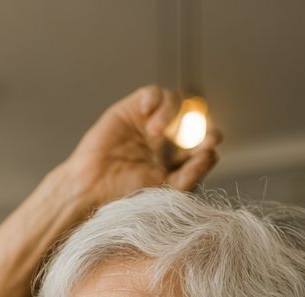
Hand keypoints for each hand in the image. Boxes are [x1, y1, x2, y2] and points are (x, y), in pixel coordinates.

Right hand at [64, 85, 220, 209]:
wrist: (91, 189)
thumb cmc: (123, 195)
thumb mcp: (163, 191)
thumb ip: (189, 177)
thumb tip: (212, 156)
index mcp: (173, 161)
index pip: (199, 146)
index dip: (208, 145)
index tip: (210, 149)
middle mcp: (163, 141)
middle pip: (191, 121)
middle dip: (199, 126)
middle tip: (202, 135)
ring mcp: (147, 124)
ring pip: (175, 103)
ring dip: (172, 113)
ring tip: (155, 132)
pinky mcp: (131, 110)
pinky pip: (152, 94)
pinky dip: (155, 99)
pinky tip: (148, 114)